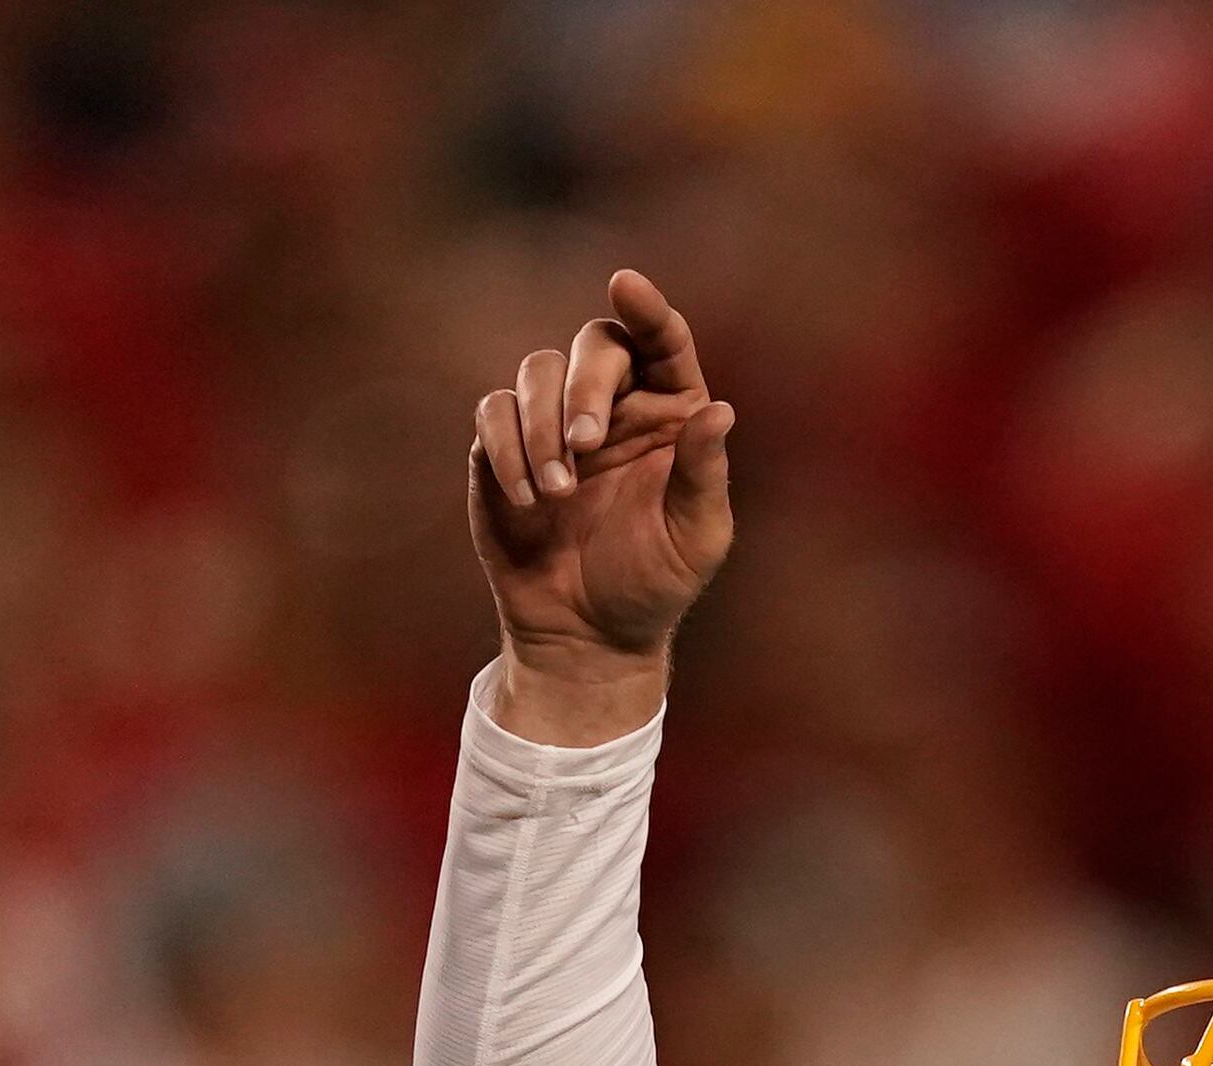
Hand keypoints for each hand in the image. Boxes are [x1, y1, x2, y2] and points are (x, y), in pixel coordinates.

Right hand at [467, 267, 736, 740]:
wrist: (588, 634)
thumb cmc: (655, 584)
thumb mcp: (697, 536)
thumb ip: (705, 472)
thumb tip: (719, 411)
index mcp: (671, 412)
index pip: (662, 341)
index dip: (648, 308)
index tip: (626, 284)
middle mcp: (613, 404)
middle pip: (593, 345)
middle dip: (585, 385)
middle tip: (585, 444)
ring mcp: (554, 422)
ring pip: (536, 372)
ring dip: (542, 426)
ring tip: (558, 493)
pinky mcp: (502, 448)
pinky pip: (493, 415)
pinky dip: (506, 449)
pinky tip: (530, 500)